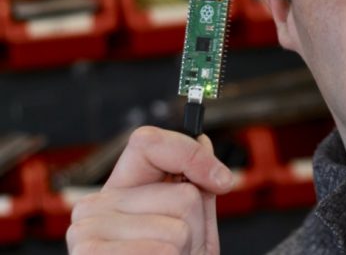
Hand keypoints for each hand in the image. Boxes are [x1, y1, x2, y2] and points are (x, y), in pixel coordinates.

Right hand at [67, 126, 233, 254]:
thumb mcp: (190, 224)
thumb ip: (196, 185)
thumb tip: (202, 140)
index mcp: (120, 190)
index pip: (148, 142)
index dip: (190, 155)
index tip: (221, 180)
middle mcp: (96, 204)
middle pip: (183, 195)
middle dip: (196, 229)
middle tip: (179, 252)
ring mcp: (87, 230)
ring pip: (179, 227)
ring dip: (186, 252)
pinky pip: (162, 251)